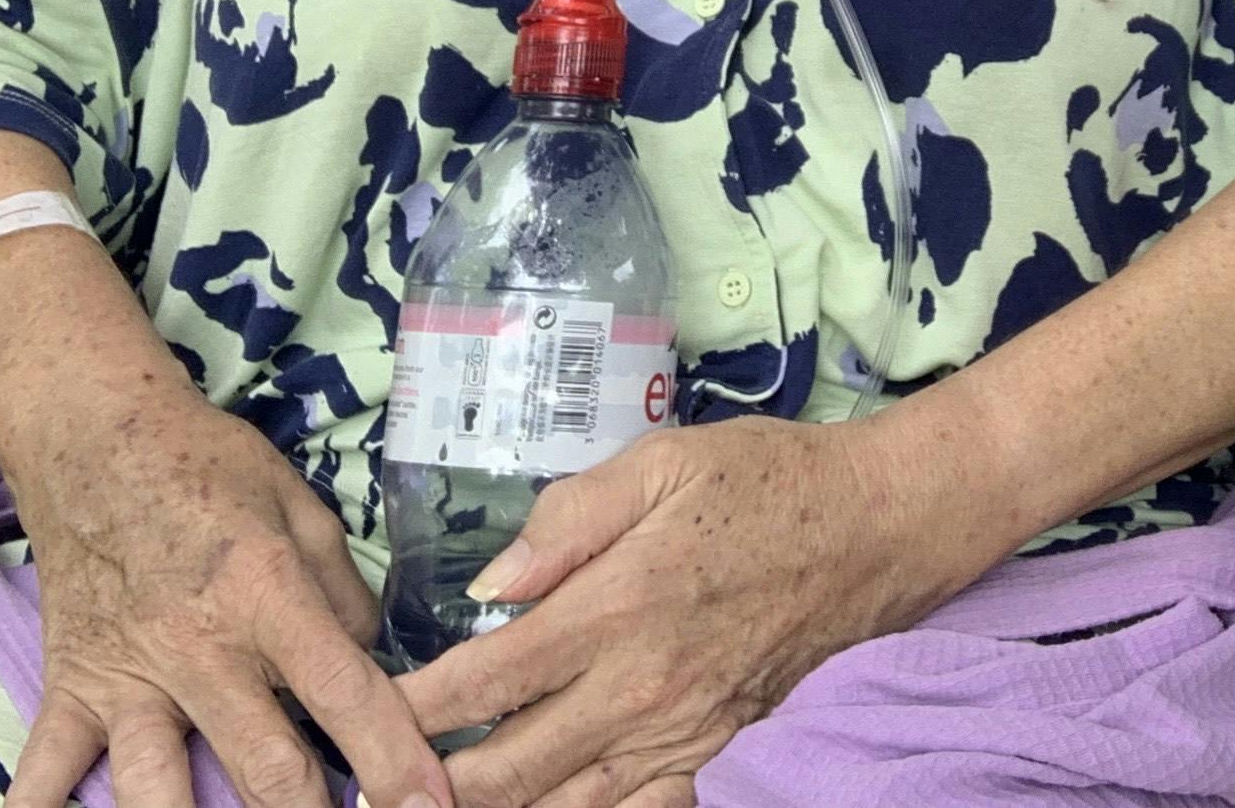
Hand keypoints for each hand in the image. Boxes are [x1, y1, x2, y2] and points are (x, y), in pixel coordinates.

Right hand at [0, 383, 450, 807]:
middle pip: (262, 765)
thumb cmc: (206, 465)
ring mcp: (127, 677)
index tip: (427, 804)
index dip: (390, 755)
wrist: (95, 436)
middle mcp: (198, 649)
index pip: (342, 690)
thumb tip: (370, 661)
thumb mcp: (300, 505)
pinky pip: (44, 774)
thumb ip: (341, 591)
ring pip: (156, 792)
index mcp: (265, 595)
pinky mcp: (71, 689)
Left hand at [397, 416, 973, 807]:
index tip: (359, 713)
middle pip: (504, 774)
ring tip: (435, 800)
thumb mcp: (663, 461)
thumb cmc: (766, 480)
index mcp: (615, 608)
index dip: (408, 711)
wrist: (876, 529)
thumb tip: (487, 587)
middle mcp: (639, 690)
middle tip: (375, 777)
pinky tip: (540, 806)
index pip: (482, 684)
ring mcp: (678, 734)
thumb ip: (567, 522)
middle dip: (427, 785)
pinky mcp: (711, 753)